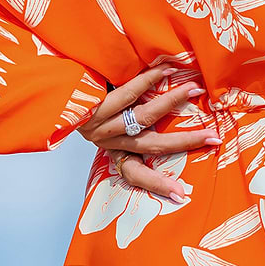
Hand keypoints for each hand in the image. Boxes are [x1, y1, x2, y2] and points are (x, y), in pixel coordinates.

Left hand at [79, 65, 219, 202]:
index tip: (182, 195)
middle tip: (213, 138)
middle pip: (151, 146)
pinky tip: (167, 70)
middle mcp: (106, 140)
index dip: (157, 184)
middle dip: (185, 143)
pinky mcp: (93, 105)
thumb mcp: (103, 120)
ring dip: (172, 102)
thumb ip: (127, 121)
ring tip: (195, 89)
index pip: (134, 173)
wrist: (50, 84)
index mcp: (110, 148)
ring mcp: (99, 123)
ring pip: (143, 117)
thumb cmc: (82, 99)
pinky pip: (127, 93)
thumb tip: (168, 109)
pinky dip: (150, 80)